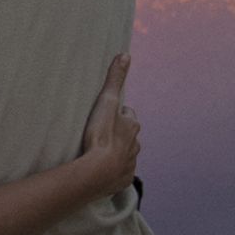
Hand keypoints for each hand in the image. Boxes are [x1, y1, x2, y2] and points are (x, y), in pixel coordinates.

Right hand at [78, 54, 140, 195]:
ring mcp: (130, 163)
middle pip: (128, 134)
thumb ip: (115, 79)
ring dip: (117, 150)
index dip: (118, 113)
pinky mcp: (123, 179)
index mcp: (132, 125)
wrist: (98, 171)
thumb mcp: (106, 102)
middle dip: (119, 132)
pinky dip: (114, 169)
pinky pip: (120, 171)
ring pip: (126, 152)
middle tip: (102, 131)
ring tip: (100, 151)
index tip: (107, 114)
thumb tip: (125, 55)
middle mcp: (135, 144)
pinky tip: (103, 169)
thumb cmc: (101, 135)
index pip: (127, 114)